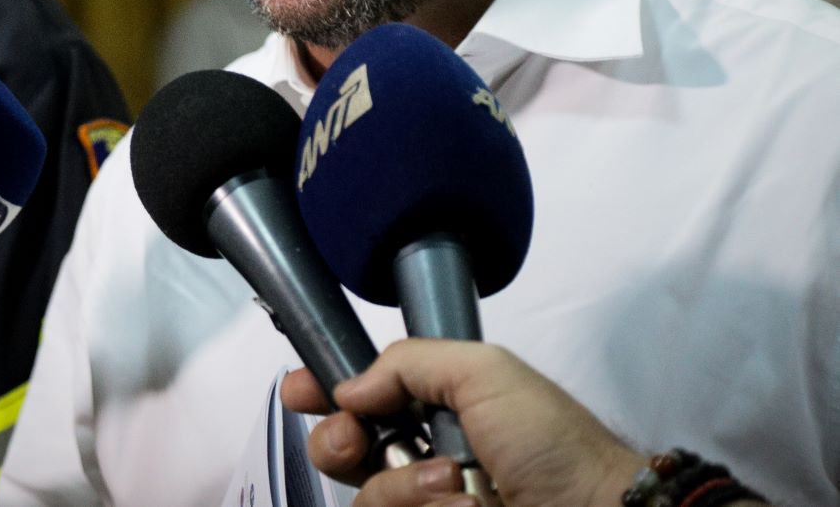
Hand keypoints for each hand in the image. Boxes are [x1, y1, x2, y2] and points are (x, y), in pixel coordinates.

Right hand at [280, 340, 646, 506]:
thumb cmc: (554, 444)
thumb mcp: (486, 372)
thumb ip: (409, 362)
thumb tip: (350, 389)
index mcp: (431, 411)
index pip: (355, 398)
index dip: (318, 391)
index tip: (300, 391)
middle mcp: (420, 462)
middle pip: (338, 452)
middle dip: (339, 442)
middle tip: (359, 441)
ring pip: (363, 501)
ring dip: (402, 489)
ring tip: (454, 488)